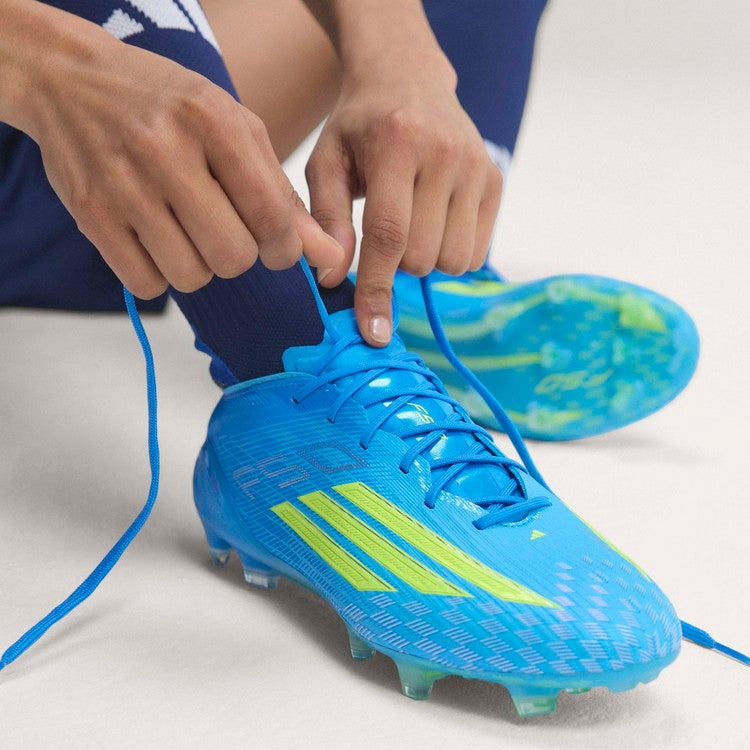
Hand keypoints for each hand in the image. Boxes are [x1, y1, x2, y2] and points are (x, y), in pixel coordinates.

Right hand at [11, 8, 342, 297]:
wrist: (71, 79)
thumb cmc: (170, 107)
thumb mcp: (234, 129)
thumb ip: (282, 195)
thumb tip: (328, 256)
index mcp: (213, 122)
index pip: (270, 216)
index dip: (284, 248)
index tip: (277, 247)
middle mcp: (165, 151)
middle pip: (232, 257)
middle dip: (239, 257)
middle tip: (224, 232)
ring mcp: (122, 185)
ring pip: (190, 276)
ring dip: (198, 267)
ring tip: (186, 232)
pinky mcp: (90, 214)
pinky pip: (146, 283)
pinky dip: (159, 274)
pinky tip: (155, 241)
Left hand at [305, 51, 501, 345]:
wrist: (407, 78)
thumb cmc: (358, 128)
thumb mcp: (326, 163)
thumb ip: (326, 221)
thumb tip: (331, 280)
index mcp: (398, 143)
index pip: (389, 234)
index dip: (377, 289)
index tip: (373, 333)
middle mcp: (447, 153)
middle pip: (422, 257)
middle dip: (397, 264)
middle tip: (384, 230)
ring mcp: (478, 167)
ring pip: (455, 262)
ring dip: (426, 260)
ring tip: (411, 223)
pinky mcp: (496, 180)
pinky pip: (478, 252)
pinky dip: (451, 252)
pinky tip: (434, 221)